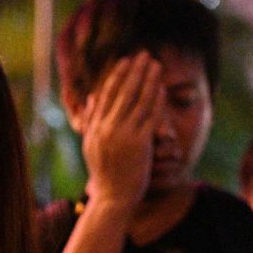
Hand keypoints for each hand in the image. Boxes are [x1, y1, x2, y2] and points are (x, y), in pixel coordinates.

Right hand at [78, 52, 162, 207]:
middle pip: (123, 92)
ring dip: (148, 80)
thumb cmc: (104, 173)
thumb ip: (92, 119)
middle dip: (134, 71)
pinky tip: (161, 88)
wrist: (111, 198)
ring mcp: (124, 135)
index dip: (117, 76)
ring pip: (138, 101)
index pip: (107, 94)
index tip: (126, 61)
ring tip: (155, 64)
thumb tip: (92, 96)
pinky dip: (155, 100)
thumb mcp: (91, 144)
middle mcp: (108, 128)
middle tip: (143, 54)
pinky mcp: (139, 144)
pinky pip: (150, 117)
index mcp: (95, 127)